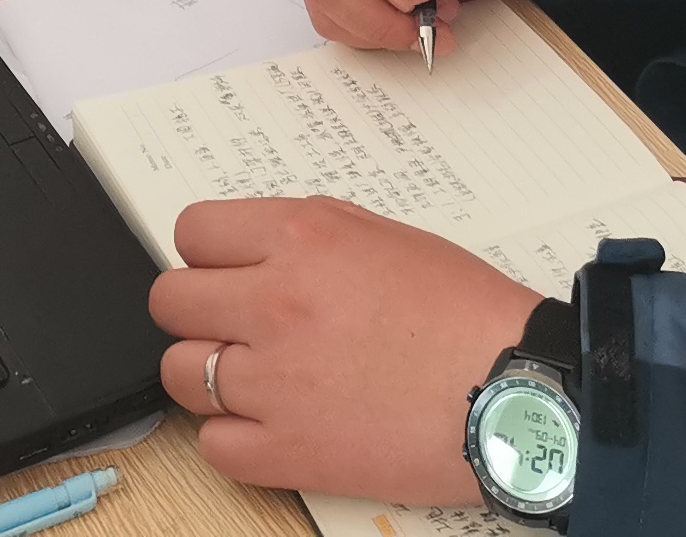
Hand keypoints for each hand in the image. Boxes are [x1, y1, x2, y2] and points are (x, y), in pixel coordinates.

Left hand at [151, 199, 537, 505]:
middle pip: (170, 301)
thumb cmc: (464, 312)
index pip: (193, 232)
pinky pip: (212, 445)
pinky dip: (233, 438)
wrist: (515, 392)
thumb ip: (307, 235)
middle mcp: (274, 303)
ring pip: (178, 372)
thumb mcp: (382, 235)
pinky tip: (271, 425)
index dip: (209, 254)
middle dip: (198, 310)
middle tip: (237, 325)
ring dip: (208, 374)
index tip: (228, 271)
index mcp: (300, 239)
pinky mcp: (287, 453)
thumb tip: (254, 247)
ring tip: (256, 378)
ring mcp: (273, 382)